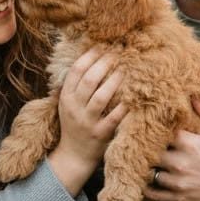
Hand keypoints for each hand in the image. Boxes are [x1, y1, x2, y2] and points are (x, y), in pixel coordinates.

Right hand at [52, 46, 127, 169]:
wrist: (73, 155)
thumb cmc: (74, 124)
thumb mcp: (68, 104)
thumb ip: (75, 85)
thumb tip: (90, 57)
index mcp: (66, 97)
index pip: (76, 71)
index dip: (89, 56)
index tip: (102, 45)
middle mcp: (74, 108)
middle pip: (89, 80)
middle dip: (104, 64)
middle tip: (117, 53)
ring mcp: (87, 122)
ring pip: (101, 97)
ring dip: (114, 81)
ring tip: (125, 69)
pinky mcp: (100, 134)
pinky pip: (114, 118)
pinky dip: (123, 106)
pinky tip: (133, 96)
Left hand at [143, 98, 199, 200]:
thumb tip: (194, 95)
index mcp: (190, 144)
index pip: (160, 130)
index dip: (155, 126)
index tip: (153, 123)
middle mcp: (181, 163)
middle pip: (150, 151)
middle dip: (147, 145)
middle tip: (143, 140)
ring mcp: (179, 183)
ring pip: (149, 171)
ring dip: (147, 165)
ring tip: (144, 158)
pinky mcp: (180, 198)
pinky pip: (154, 193)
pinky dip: (146, 186)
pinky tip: (145, 178)